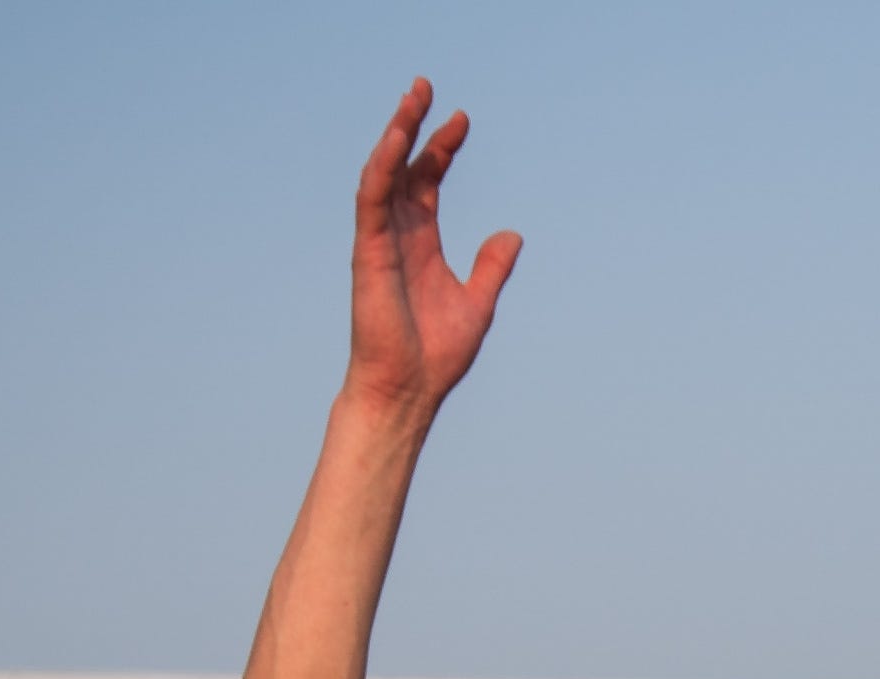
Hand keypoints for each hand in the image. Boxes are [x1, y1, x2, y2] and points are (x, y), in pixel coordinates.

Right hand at [342, 81, 520, 421]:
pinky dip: (384, 167)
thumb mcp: (478, 302)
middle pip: (405, 168)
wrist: (409, 389)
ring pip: (385, 173)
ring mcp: (380, 240)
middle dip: (415, 126)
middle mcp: (399, 235)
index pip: (430, 183)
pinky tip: (398, 139)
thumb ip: (492, 266)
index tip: (462, 120)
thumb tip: (512, 234)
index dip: (443, 149)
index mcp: (423, 243)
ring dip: (397, 134)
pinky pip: (372, 198)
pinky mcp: (368, 251)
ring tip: (413, 98)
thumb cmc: (436, 355)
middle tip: (427, 87)